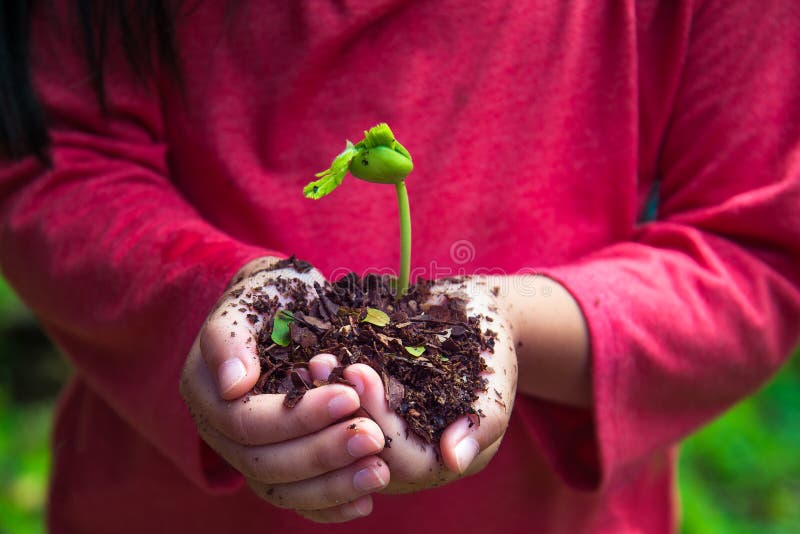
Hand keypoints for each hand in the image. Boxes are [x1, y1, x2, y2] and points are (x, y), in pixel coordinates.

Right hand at [180, 257, 389, 522]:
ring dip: (332, 487)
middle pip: (264, 463)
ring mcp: (249, 453)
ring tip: (379, 473)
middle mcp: (221, 431)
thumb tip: (234, 384)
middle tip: (374, 437)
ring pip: (281, 490)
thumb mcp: (254, 294)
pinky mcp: (278, 467)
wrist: (290, 303)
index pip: (246, 422)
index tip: (349, 397)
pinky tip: (364, 501)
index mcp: (207, 391)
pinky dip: (330, 505)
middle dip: (323, 453)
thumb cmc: (274, 293)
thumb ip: (232, 336)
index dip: (297, 417)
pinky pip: (297, 500)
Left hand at [315, 277, 517, 493]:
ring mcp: (385, 431)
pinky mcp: (369, 409)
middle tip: (325, 365)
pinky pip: (341, 409)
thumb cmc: (491, 346)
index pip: (406, 460)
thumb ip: (483, 421)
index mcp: (444, 458)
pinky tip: (308, 361)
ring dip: (325, 401)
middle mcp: (408, 453)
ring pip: (348, 433)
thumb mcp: (495, 379)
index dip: (380, 420)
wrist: (474, 313)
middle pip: (369, 451)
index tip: (361, 373)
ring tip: (314, 361)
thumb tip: (455, 460)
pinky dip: (324, 389)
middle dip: (343, 410)